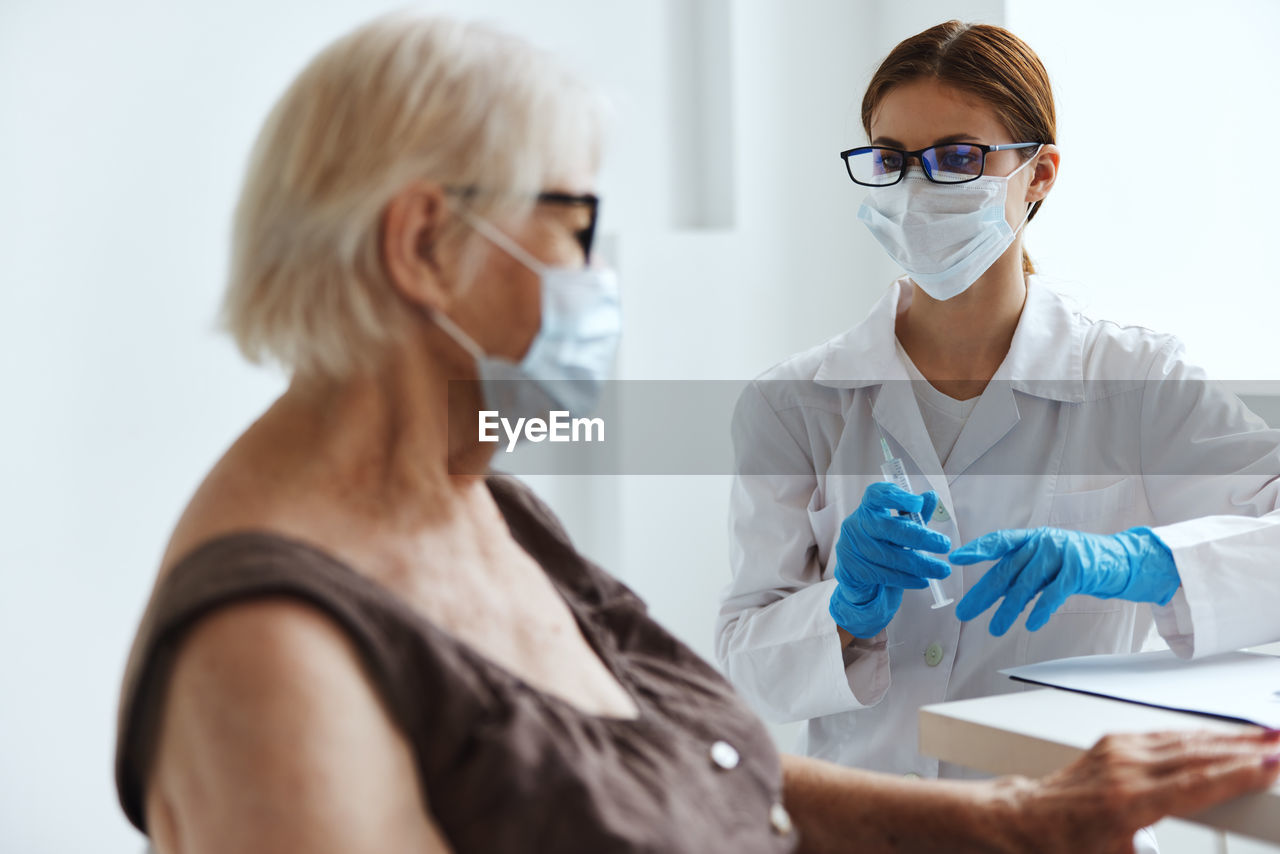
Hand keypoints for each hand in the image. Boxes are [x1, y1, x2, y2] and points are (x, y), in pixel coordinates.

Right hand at [828, 482, 950, 638]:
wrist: (860, 581)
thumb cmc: (882, 549)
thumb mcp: (899, 531)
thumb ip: (914, 515)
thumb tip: (931, 496)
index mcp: (868, 509)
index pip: (876, 495)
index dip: (896, 497)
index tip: (918, 503)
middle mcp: (856, 524)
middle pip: (887, 527)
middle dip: (920, 537)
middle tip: (944, 545)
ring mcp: (851, 547)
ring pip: (888, 555)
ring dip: (919, 564)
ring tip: (941, 570)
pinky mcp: (851, 570)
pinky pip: (884, 575)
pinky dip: (907, 579)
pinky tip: (923, 581)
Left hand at [951, 526, 1179, 635]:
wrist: (1120, 561)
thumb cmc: (1076, 564)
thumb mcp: (1045, 564)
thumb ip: (1021, 574)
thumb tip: (991, 594)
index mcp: (1031, 538)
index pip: (999, 541)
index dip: (977, 549)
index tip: (955, 559)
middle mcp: (1042, 542)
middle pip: (1006, 570)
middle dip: (983, 593)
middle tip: (964, 612)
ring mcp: (1060, 554)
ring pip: (1026, 584)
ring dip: (1008, 609)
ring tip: (994, 628)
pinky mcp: (1078, 570)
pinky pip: (1053, 593)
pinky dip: (1040, 610)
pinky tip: (1029, 625)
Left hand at [1005, 729, 1279, 853]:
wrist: (1027, 818)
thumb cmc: (1069, 843)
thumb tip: (1203, 849)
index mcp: (1127, 803)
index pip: (1194, 784)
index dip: (1235, 774)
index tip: (1269, 765)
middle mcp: (1124, 770)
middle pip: (1195, 755)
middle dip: (1244, 748)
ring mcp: (1118, 752)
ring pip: (1183, 740)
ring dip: (1228, 736)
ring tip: (1266, 735)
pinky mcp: (1114, 742)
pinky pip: (1164, 736)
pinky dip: (1198, 734)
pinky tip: (1223, 735)